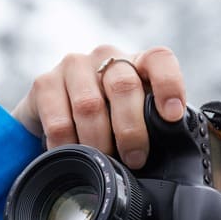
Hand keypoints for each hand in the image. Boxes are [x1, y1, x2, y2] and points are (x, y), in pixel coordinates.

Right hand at [10, 46, 188, 167]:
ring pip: (89, 105)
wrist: (54, 117)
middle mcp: (106, 57)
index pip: (159, 60)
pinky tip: (74, 158)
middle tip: (135, 160)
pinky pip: (58, 121)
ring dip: (98, 142)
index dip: (169, 85)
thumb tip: (176, 159)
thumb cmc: (105, 121)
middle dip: (131, 130)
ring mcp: (73, 65)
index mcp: (137, 63)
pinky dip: (69, 146)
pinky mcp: (44, 82)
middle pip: (124, 85)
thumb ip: (154, 128)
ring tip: (102, 162)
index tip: (172, 116)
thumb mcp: (134, 119)